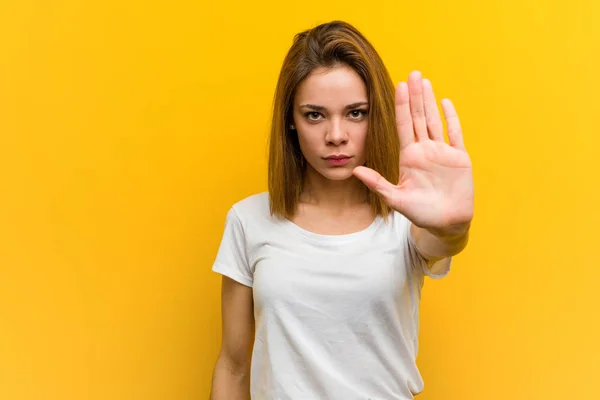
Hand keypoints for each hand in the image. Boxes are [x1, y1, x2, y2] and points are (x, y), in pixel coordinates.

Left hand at [353, 71, 473, 236]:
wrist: (446, 223)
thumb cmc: (421, 213)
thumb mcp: (396, 198)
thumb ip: (378, 183)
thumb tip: (355, 170)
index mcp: (409, 157)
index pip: (403, 125)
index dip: (401, 105)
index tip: (398, 86)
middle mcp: (424, 150)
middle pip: (418, 117)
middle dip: (415, 95)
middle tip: (413, 73)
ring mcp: (442, 152)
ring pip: (434, 120)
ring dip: (430, 101)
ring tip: (425, 80)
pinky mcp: (459, 157)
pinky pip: (455, 133)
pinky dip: (451, 118)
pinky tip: (445, 102)